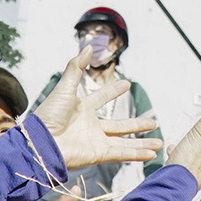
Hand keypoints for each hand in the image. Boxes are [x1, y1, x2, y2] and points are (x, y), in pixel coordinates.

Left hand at [36, 53, 161, 170]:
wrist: (41, 142)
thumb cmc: (49, 115)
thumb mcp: (64, 88)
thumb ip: (76, 67)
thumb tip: (88, 47)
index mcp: (83, 108)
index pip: (102, 97)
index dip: (113, 91)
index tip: (127, 84)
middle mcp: (91, 125)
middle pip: (120, 125)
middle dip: (137, 124)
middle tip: (153, 122)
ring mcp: (95, 141)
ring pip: (124, 142)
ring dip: (142, 143)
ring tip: (159, 142)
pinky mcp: (98, 154)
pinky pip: (121, 153)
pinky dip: (136, 153)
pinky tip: (152, 153)